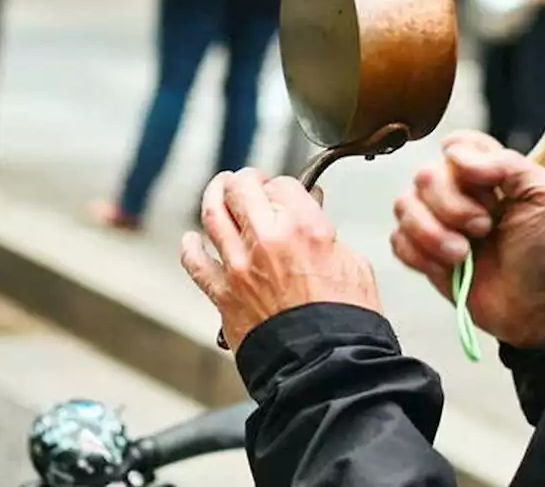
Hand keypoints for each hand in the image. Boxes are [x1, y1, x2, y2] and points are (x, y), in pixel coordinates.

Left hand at [181, 168, 381, 350]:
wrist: (325, 365)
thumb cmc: (346, 321)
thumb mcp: (353, 264)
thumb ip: (326, 235)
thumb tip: (313, 219)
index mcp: (303, 227)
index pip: (283, 184)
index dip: (283, 185)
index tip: (284, 191)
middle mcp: (266, 239)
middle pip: (241, 188)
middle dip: (245, 180)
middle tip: (246, 180)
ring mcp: (239, 266)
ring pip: (212, 214)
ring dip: (214, 196)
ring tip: (217, 191)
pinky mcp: (223, 293)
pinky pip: (196, 263)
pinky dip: (191, 247)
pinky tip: (192, 240)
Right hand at [390, 131, 544, 348]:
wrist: (536, 308)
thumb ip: (508, 162)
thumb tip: (457, 156)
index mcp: (488, 169)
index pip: (457, 144)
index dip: (465, 164)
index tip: (491, 190)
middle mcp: (457, 190)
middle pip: (426, 175)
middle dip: (453, 208)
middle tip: (484, 229)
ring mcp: (436, 220)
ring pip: (404, 205)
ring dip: (434, 234)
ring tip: (463, 255)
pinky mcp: (421, 252)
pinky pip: (398, 240)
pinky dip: (420, 255)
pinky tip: (448, 267)